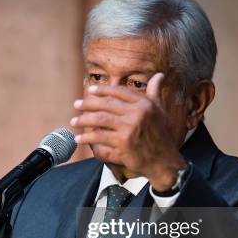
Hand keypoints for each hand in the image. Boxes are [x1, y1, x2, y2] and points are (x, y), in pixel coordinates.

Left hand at [70, 73, 186, 190]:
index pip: (119, 91)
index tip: (91, 90)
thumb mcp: (160, 111)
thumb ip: (155, 93)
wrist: (164, 161)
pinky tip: (79, 139)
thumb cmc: (162, 136)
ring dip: (83, 120)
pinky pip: (100, 136)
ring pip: (100, 119)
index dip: (103, 90)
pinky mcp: (123, 142)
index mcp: (145, 104)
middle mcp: (137, 113)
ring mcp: (130, 128)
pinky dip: (87, 137)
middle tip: (76, 104)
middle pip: (106, 104)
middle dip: (88, 103)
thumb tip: (159, 75)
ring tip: (73, 121)